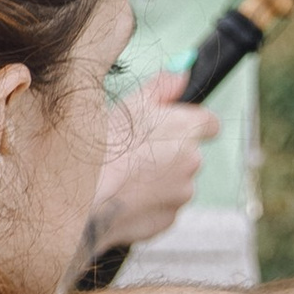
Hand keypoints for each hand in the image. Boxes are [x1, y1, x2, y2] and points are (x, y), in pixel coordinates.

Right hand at [87, 72, 216, 256]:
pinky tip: (121, 195)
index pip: (209, 123)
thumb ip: (162, 86)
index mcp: (186, 129)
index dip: (190, 123)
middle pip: (188, 155)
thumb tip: (182, 74)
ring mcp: (182, 194)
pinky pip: (161, 207)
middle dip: (167, 154)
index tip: (170, 127)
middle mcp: (193, 162)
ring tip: (122, 176)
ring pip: (174, 183)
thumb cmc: (104, 147)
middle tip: (132, 152)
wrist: (84, 197)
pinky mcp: (168, 219)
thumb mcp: (128, 103)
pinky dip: (146, 202)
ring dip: (156, 180)